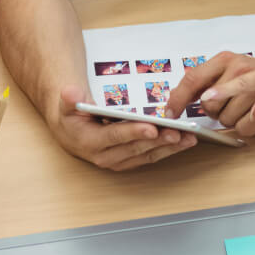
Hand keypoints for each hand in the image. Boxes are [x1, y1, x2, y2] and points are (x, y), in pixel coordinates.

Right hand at [56, 87, 196, 171]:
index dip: (134, 132)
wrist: (70, 133)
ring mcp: (119, 161)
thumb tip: (70, 92)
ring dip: (169, 148)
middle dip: (158, 140)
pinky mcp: (129, 161)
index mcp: (90, 142)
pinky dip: (168, 150)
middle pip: (136, 148)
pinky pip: (151, 156)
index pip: (115, 136)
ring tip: (188, 137)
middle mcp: (106, 157)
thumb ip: (69, 98)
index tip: (151, 127)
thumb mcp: (66, 104)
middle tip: (178, 132)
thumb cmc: (71, 117)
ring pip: (147, 155)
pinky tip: (183, 141)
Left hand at [165, 52, 254, 136]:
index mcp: (226, 59)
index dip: (178, 98)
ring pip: (226, 120)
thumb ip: (206, 79)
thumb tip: (176, 100)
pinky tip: (254, 115)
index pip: (193, 79)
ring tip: (245, 106)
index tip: (170, 113)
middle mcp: (240, 69)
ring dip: (233, 119)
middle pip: (209, 106)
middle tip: (230, 103)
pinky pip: (245, 129)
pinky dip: (247, 127)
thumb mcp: (231, 65)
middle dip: (215, 111)